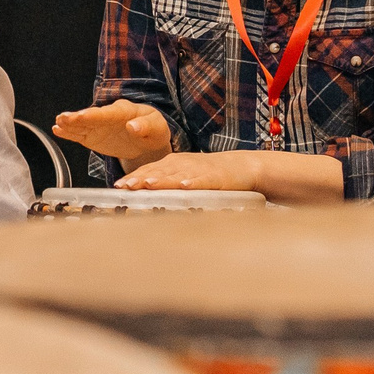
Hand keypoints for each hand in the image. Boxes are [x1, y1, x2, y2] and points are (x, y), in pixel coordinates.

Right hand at [52, 100, 172, 164]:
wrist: (148, 142)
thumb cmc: (154, 131)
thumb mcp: (156, 128)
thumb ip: (146, 126)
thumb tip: (133, 126)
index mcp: (125, 111)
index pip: (108, 113)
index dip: (95, 115)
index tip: (83, 116)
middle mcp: (108, 116)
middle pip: (91, 116)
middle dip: (77, 118)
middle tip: (64, 118)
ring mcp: (98, 126)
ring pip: (82, 124)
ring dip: (69, 123)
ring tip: (58, 122)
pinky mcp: (92, 136)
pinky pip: (79, 134)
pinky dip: (68, 132)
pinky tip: (57, 129)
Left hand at [114, 147, 345, 203]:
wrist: (255, 169)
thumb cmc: (221, 180)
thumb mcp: (196, 183)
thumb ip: (176, 190)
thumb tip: (154, 208)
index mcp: (181, 166)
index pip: (155, 170)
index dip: (137, 177)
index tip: (118, 187)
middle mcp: (189, 165)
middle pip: (161, 170)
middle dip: (141, 179)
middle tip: (122, 188)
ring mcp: (205, 169)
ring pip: (178, 172)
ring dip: (160, 178)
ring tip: (143, 185)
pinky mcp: (221, 175)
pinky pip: (206, 179)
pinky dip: (194, 181)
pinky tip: (183, 186)